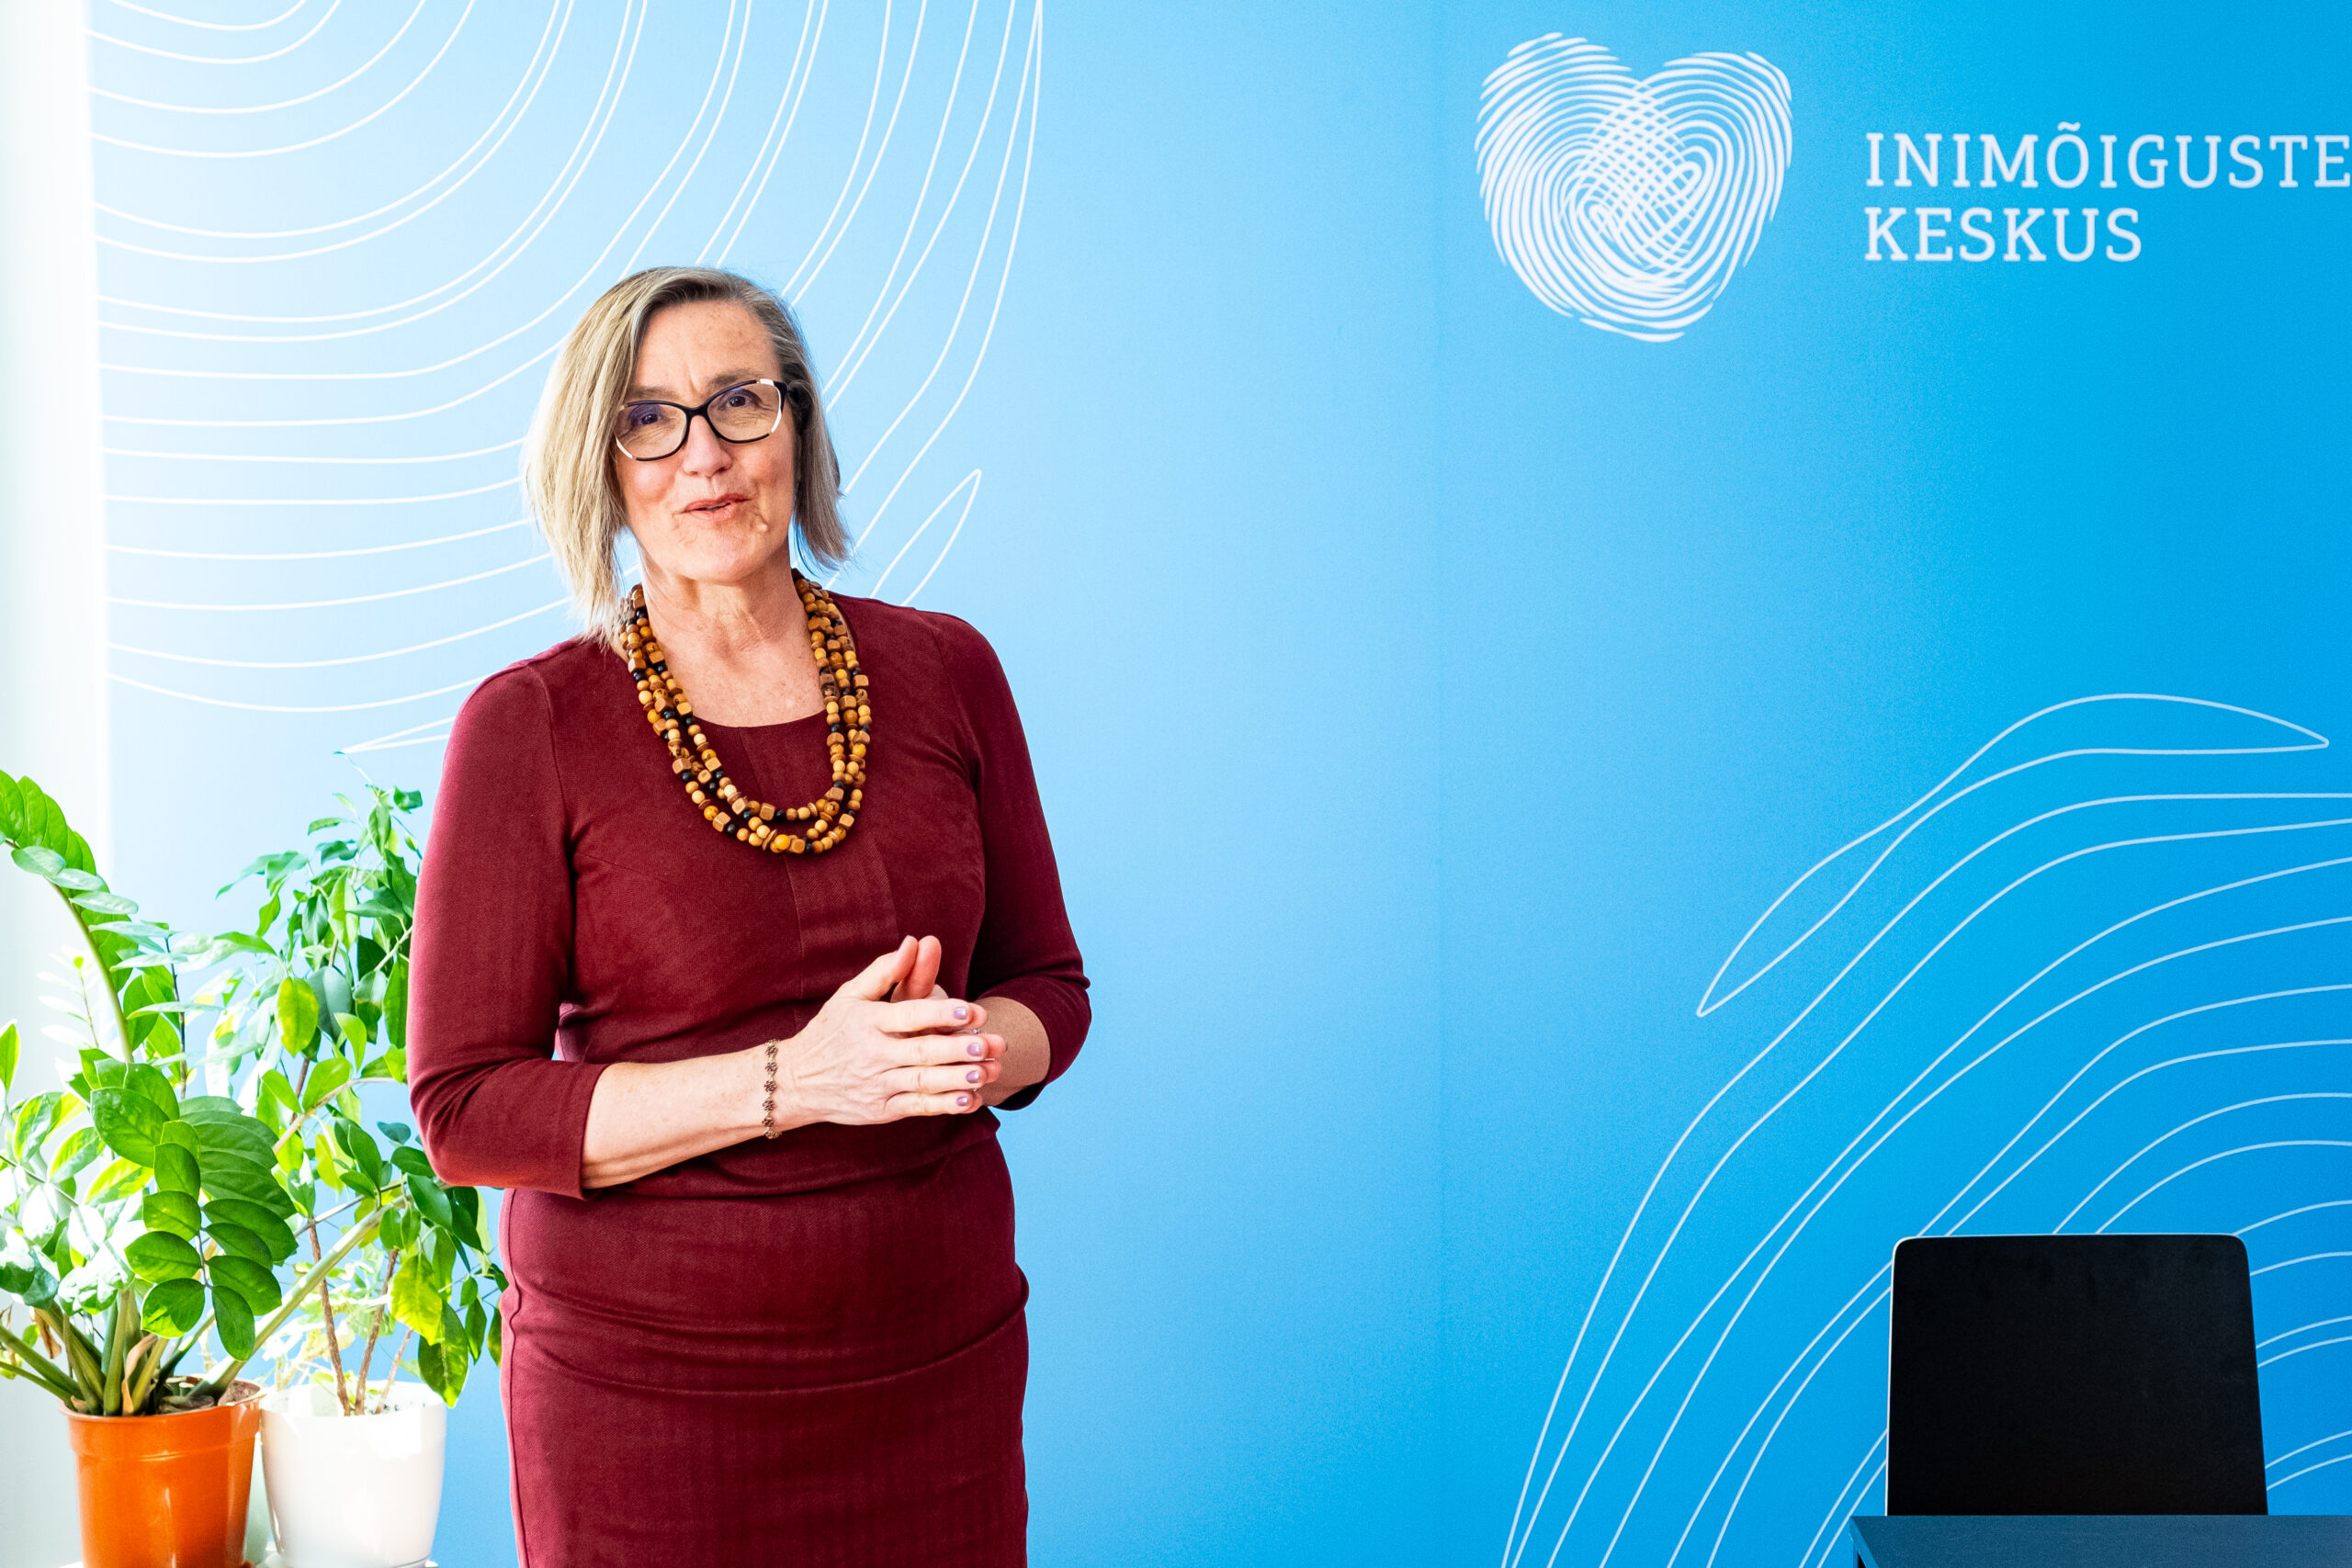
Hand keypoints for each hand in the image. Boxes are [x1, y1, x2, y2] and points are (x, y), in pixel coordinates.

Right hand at [781, 937, 1004, 1123]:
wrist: (795, 1081)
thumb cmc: (831, 1030)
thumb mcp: (850, 995)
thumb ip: (884, 971)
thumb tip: (912, 942)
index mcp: (868, 1022)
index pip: (909, 1015)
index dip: (941, 1014)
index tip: (972, 1011)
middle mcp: (873, 1054)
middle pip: (922, 1051)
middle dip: (958, 1048)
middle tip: (990, 1042)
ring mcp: (877, 1085)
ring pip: (924, 1082)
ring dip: (959, 1079)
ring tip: (988, 1071)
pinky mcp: (880, 1110)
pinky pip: (917, 1108)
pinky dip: (944, 1106)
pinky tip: (971, 1100)